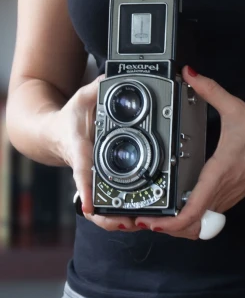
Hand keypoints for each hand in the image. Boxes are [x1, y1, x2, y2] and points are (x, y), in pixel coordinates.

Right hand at [50, 74, 139, 233]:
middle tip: (130, 221)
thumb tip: (111, 75)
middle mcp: (86, 171)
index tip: (90, 204)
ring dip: (115, 221)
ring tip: (137, 222)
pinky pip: (106, 207)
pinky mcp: (99, 185)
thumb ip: (97, 88)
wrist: (54, 133)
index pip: (83, 171)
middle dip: (110, 217)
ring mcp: (92, 182)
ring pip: (100, 212)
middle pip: (93, 205)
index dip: (87, 188)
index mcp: (81, 152)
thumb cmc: (70, 118)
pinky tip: (135, 218)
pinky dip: (117, 216)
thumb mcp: (81, 98)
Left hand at [134, 65, 244, 239]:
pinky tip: (179, 208)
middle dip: (166, 229)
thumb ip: (210, 89)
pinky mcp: (229, 198)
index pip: (191, 213)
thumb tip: (191, 74)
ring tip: (156, 217)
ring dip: (177, 229)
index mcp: (217, 174)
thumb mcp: (235, 108)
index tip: (151, 221)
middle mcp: (220, 192)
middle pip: (190, 228)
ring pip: (199, 227)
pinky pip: (206, 219)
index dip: (169, 224)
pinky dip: (190, 220)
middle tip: (144, 219)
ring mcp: (226, 199)